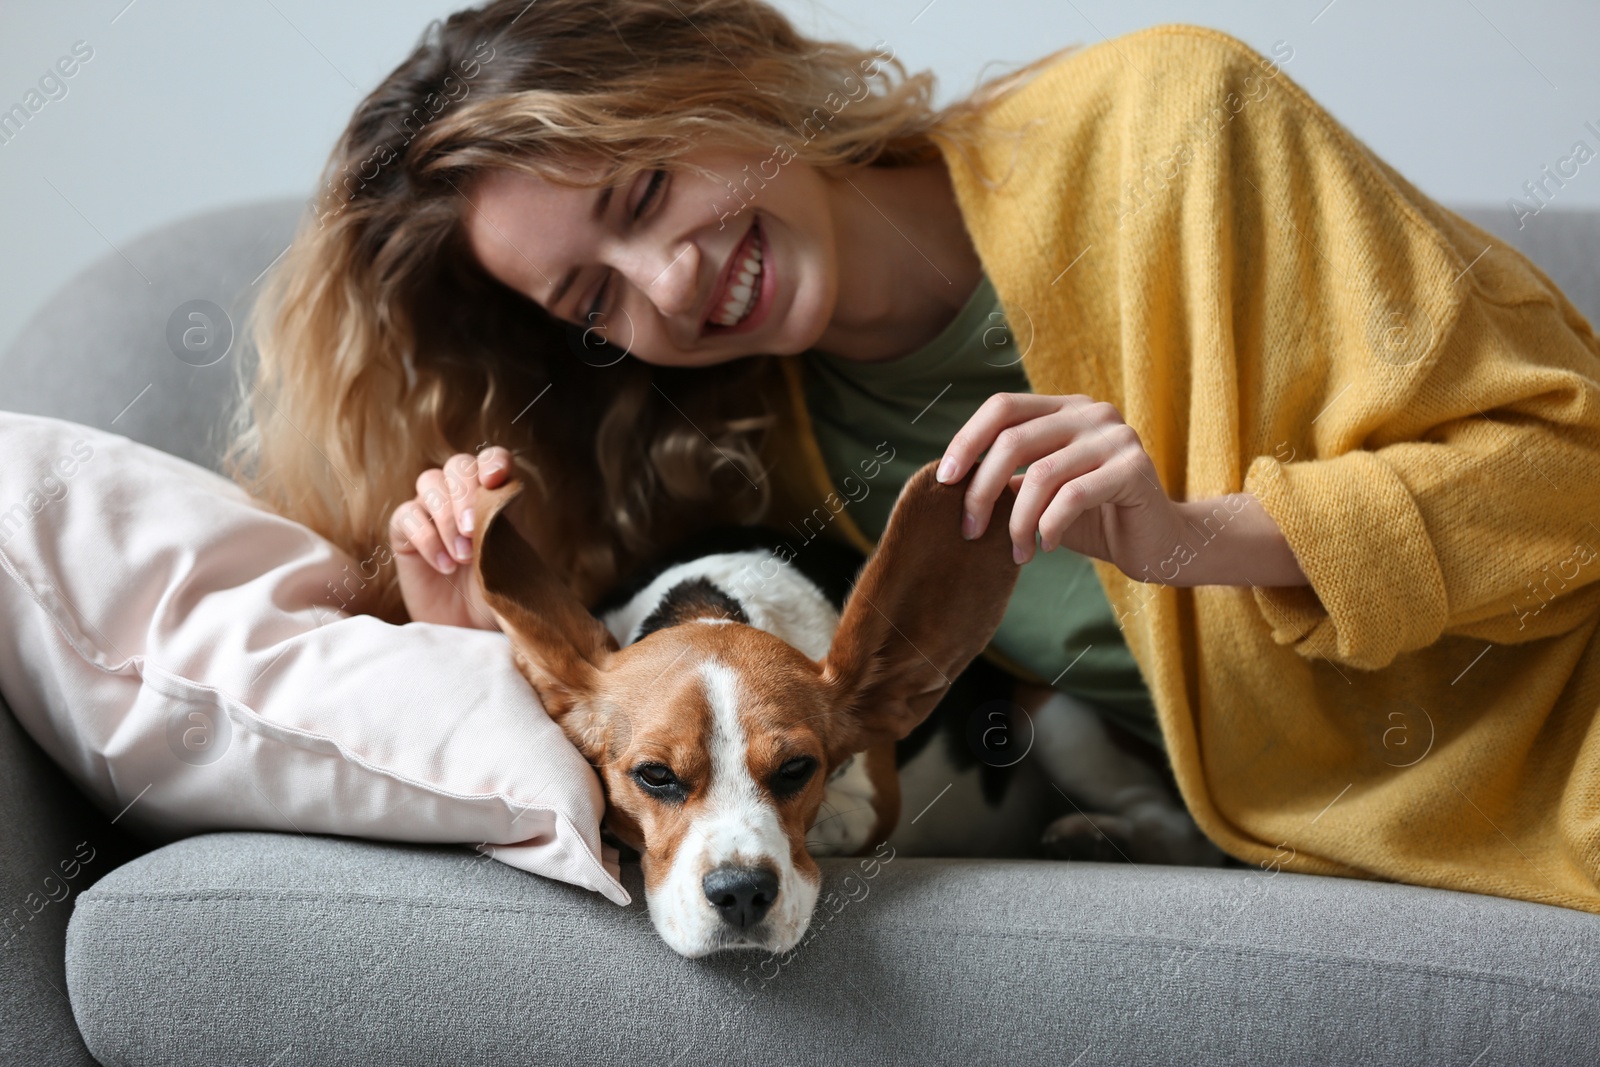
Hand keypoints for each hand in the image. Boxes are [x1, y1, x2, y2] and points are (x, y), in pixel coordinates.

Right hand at [389, 446, 512, 627]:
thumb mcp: (514, 561)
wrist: (471, 630)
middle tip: (474, 530)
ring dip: (447, 517)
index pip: (492, 460)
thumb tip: (502, 494)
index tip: (495, 478)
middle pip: (458, 466)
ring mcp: (431, 511)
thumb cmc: (498, 594)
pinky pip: (407, 515)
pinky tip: (444, 566)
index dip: (493, 461)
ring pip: (430, 482)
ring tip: (463, 557)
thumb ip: (508, 527)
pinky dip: (426, 538)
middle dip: (466, 493)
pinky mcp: (405, 532)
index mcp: (494, 496)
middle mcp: (461, 497)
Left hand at [935, 393, 1308, 586]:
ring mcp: (1115, 436)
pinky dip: (1049, 526)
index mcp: (1063, 409)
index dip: (966, 439)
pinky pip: (1073, 496)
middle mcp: (1090, 412)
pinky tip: (1045, 546)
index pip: (1002, 407)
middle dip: (981, 490)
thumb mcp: (1041, 494)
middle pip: (1013, 440)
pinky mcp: (1134, 468)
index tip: (943, 480)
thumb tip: (950, 482)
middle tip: (971, 531)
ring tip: (1017, 551)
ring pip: (1040, 475)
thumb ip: (1008, 478)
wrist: (1157, 544)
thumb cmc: (1092, 520)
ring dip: (1018, 521)